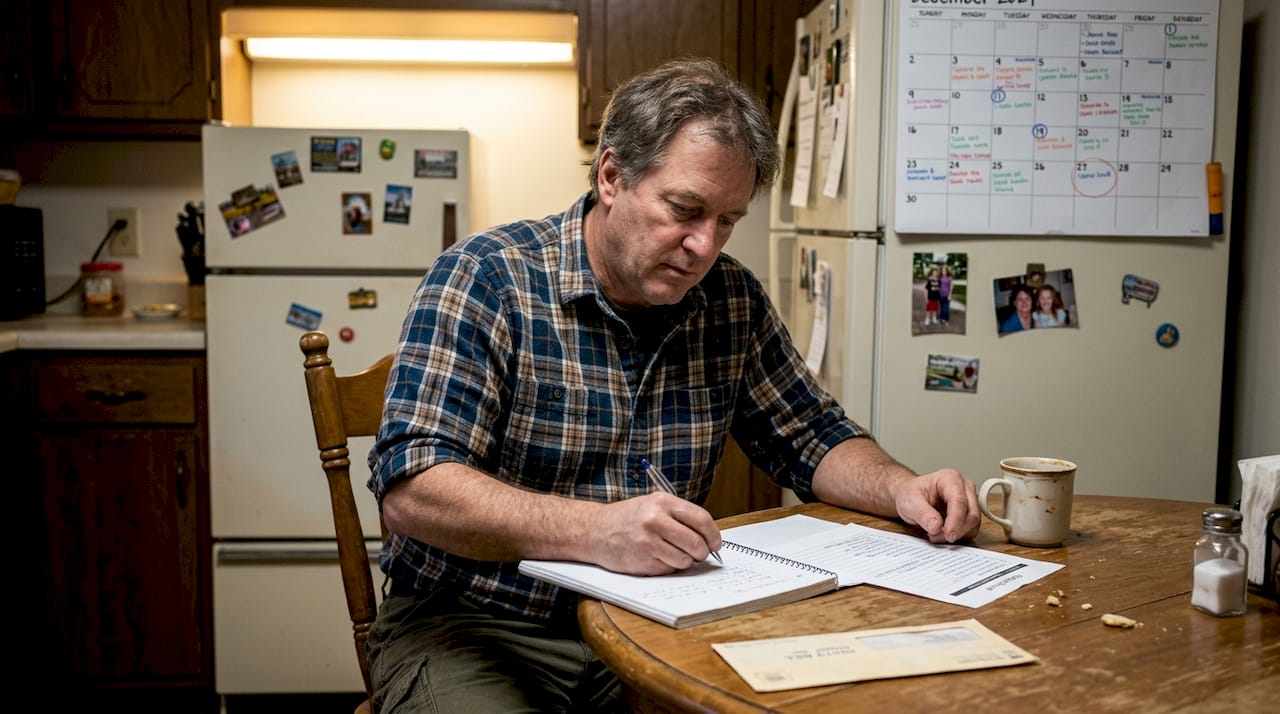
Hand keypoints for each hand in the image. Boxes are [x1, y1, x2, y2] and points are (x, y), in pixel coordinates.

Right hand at [588, 492, 722, 574]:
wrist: (595, 530)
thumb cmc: (628, 518)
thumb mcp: (653, 505)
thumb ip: (680, 516)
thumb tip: (709, 537)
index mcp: (662, 502)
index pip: (701, 519)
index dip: (714, 535)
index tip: (716, 543)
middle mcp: (655, 520)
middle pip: (696, 543)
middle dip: (702, 552)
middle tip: (699, 553)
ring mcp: (648, 542)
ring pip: (685, 560)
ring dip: (684, 561)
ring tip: (672, 553)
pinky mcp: (642, 560)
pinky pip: (669, 569)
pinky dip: (668, 566)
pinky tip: (656, 557)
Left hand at [893, 469, 979, 543]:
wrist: (911, 496)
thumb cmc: (911, 494)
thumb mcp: (909, 502)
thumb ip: (923, 514)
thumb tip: (937, 526)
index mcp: (950, 478)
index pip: (959, 501)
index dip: (956, 521)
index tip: (949, 535)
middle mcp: (964, 487)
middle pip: (971, 513)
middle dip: (957, 530)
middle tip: (937, 537)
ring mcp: (969, 500)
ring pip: (973, 523)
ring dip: (957, 535)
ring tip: (935, 535)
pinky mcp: (969, 513)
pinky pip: (971, 529)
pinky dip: (959, 536)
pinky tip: (942, 534)